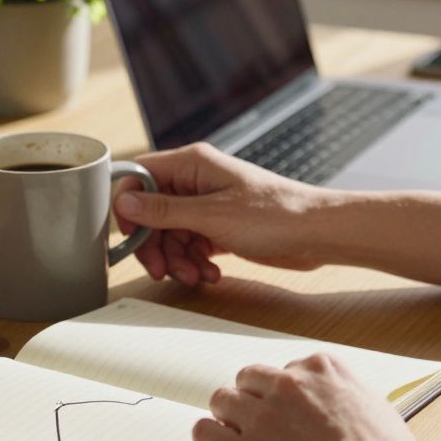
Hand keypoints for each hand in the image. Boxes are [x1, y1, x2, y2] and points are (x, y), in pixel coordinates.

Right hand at [113, 143, 330, 285]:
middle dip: (154, 245)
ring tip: (196, 276)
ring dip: (177, 260)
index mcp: (191, 164)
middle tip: (161, 271)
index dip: (128, 206)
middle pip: (151, 212)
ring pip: (170, 234)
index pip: (139, 176)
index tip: (127, 236)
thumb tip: (123, 202)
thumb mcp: (212, 216)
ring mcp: (207, 205)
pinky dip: (195, 263)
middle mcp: (196, 181)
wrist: (317, 234)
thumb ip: (164, 210)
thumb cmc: (274, 215)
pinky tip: (211, 274)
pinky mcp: (219, 227)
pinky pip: (191, 245)